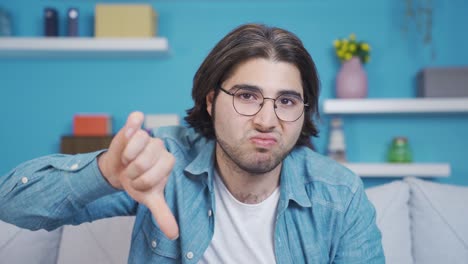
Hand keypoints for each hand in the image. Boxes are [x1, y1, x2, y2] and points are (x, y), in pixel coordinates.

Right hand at [98, 111, 178, 239]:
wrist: (117, 172)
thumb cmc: (136, 183)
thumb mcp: (149, 199)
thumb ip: (163, 214)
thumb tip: (175, 234)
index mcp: (168, 162)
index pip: (159, 171)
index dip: (144, 181)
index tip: (139, 183)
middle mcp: (160, 147)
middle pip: (146, 158)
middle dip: (132, 171)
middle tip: (130, 173)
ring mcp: (147, 136)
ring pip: (139, 142)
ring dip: (126, 156)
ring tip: (126, 161)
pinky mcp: (134, 127)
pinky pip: (136, 119)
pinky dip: (133, 122)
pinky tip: (131, 127)